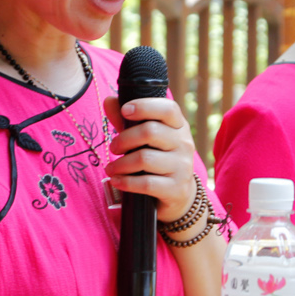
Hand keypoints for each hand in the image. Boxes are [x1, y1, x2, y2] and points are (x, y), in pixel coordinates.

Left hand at [102, 95, 198, 222]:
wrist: (179, 195)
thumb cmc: (158, 159)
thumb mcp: (145, 139)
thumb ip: (127, 120)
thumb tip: (109, 100)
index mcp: (179, 126)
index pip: (168, 109)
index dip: (145, 106)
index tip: (125, 110)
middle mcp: (184, 144)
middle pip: (150, 131)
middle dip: (124, 139)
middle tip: (113, 148)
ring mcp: (183, 167)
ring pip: (145, 159)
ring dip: (121, 164)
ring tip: (111, 168)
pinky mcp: (176, 189)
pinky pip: (146, 183)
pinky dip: (126, 182)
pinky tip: (116, 180)